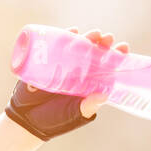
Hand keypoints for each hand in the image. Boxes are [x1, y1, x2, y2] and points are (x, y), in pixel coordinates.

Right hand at [5, 26, 129, 139]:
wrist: (27, 119)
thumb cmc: (54, 120)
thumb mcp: (74, 114)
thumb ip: (88, 106)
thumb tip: (104, 94)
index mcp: (90, 86)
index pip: (107, 69)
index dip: (116, 58)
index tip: (123, 48)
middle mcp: (80, 74)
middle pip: (94, 55)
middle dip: (103, 45)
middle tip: (108, 38)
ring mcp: (65, 66)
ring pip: (79, 48)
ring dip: (88, 38)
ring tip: (95, 33)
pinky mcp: (49, 62)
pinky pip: (59, 47)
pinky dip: (66, 36)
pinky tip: (73, 30)